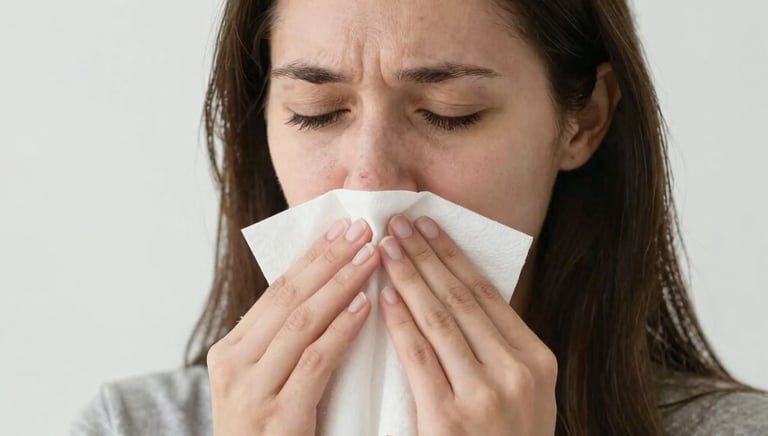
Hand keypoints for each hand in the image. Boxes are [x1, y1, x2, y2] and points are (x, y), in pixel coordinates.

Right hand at [206, 218, 379, 435]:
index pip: (277, 291)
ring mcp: (250, 392)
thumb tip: (326, 289)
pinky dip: (340, 331)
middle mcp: (233, 365)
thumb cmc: (272, 432)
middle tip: (363, 227)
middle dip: (328, 258)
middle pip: (287, 297)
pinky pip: (314, 362)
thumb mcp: (268, 381)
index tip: (343, 226)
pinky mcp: (277, 418)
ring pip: (300, 322)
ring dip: (340, 284)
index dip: (313, 256)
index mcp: (230, 351)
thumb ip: (287, 341)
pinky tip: (364, 307)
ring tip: (372, 256)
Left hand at [377, 215, 556, 435]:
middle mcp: (517, 372)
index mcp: (537, 360)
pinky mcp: (449, 419)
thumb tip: (458, 294)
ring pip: (440, 320)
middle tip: (398, 222)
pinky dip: (401, 322)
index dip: (453, 256)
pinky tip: (385, 296)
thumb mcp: (524, 394)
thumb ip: (499, 349)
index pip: (487, 294)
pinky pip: (420, 358)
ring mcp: (486, 396)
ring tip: (385, 247)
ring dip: (409, 277)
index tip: (428, 226)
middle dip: (425, 255)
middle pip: (461, 299)